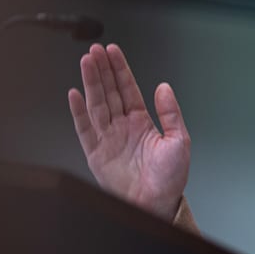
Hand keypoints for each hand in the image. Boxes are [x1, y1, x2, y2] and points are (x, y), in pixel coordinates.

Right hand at [68, 44, 190, 220]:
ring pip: (96, 104)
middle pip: (109, 91)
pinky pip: (84, 128)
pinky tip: (75, 94)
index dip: (120, 69)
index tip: (113, 51)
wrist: (156, 204)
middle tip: (95, 49)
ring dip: (91, 82)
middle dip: (102, 70)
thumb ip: (170, 113)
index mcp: (142, 122)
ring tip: (86, 62)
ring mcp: (108, 138)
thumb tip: (164, 87)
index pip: (128, 89)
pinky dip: (78, 111)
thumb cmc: (170, 179)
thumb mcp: (179, 140)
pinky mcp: (96, 153)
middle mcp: (123, 127)